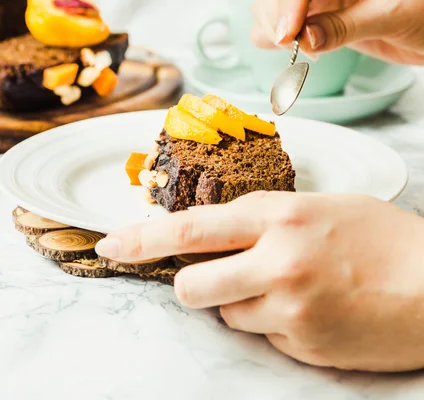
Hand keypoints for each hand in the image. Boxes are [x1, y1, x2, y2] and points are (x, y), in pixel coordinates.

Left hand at [96, 192, 423, 371]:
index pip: (192, 228)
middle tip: (212, 276)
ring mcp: (289, 309)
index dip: (144, 238)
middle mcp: (277, 262)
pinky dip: (273, 323)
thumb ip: (265, 217)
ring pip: (228, 314)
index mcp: (281, 216)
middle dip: (191, 284)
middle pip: (192, 285)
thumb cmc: (382, 236)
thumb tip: (218, 232)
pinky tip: (310, 308)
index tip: (113, 244)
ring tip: (288, 287)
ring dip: (242, 303)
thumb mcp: (320, 206)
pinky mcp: (303, 344)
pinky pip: (263, 335)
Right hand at [253, 0, 423, 63]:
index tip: (288, 34)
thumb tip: (303, 40)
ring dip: (272, 26)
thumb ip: (345, 26)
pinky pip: (274, 22)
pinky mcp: (309, 12)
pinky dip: (272, 39)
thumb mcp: (393, 13)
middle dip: (276, 10)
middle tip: (290, 44)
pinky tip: (298, 51)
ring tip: (302, 51)